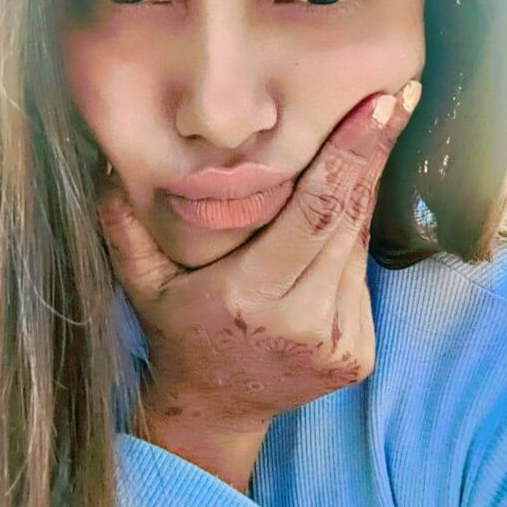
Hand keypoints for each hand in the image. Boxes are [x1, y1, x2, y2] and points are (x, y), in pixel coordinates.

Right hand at [98, 81, 421, 430]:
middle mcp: (304, 321)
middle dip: (371, 154)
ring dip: (359, 193)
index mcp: (252, 296)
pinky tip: (337, 215)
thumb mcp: (141, 283)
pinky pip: (360, 273)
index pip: (315, 212)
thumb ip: (124, 228)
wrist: (216, 409)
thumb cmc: (178, 332)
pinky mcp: (360, 353)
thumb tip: (112, 169)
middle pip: (348, 219)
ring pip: (358, 243)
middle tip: (395, 98)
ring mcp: (339, 341)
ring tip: (364, 143)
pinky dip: (351, 237)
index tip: (378, 106)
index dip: (350, 155)